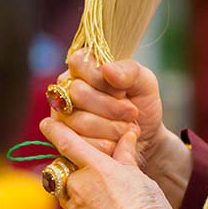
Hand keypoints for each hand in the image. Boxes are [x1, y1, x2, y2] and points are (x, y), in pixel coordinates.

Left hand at [41, 116, 173, 208]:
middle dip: (75, 172)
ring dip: (78, 194)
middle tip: (97, 178)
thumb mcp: (139, 177)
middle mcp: (79, 187)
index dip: (55, 130)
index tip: (46, 122)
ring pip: (68, 195)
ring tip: (105, 203)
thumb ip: (126, 156)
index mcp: (97, 168)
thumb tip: (128, 134)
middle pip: (66, 172)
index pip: (68, 143)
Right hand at [64, 53, 165, 168]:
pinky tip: (118, 142)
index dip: (103, 80)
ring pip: (80, 121)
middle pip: (78, 94)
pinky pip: (82, 145)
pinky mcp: (65, 143)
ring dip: (112, 128)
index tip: (123, 91)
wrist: (146, 139)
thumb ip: (129, 71)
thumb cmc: (141, 104)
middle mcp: (66, 91)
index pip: (79, 63)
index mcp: (82, 68)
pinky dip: (107, 145)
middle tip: (132, 113)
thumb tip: (106, 68)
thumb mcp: (145, 82)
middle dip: (112, 107)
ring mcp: (62, 118)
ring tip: (128, 128)